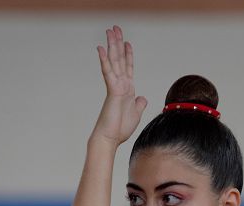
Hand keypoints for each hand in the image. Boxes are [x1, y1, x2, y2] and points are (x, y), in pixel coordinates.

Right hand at [92, 25, 147, 145]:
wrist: (110, 138)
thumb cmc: (120, 129)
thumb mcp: (136, 114)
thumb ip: (139, 104)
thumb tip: (142, 97)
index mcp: (127, 89)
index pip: (128, 67)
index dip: (128, 54)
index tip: (127, 42)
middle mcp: (120, 84)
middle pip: (119, 59)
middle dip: (118, 43)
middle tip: (115, 28)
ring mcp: (115, 86)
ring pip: (114, 61)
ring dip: (112, 45)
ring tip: (110, 31)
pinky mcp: (112, 90)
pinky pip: (108, 72)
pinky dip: (105, 60)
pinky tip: (101, 48)